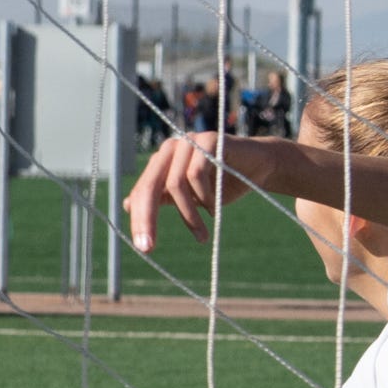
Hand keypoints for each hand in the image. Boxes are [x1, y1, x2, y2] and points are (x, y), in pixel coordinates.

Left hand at [124, 132, 283, 253]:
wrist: (261, 166)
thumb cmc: (224, 183)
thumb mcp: (190, 196)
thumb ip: (162, 197)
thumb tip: (126, 205)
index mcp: (161, 162)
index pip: (141, 192)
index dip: (139, 220)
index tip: (143, 248)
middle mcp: (170, 149)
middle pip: (148, 187)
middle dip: (147, 219)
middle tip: (149, 247)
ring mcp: (188, 141)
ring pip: (175, 184)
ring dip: (188, 215)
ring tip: (201, 234)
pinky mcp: (208, 140)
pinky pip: (196, 172)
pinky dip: (204, 196)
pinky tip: (214, 209)